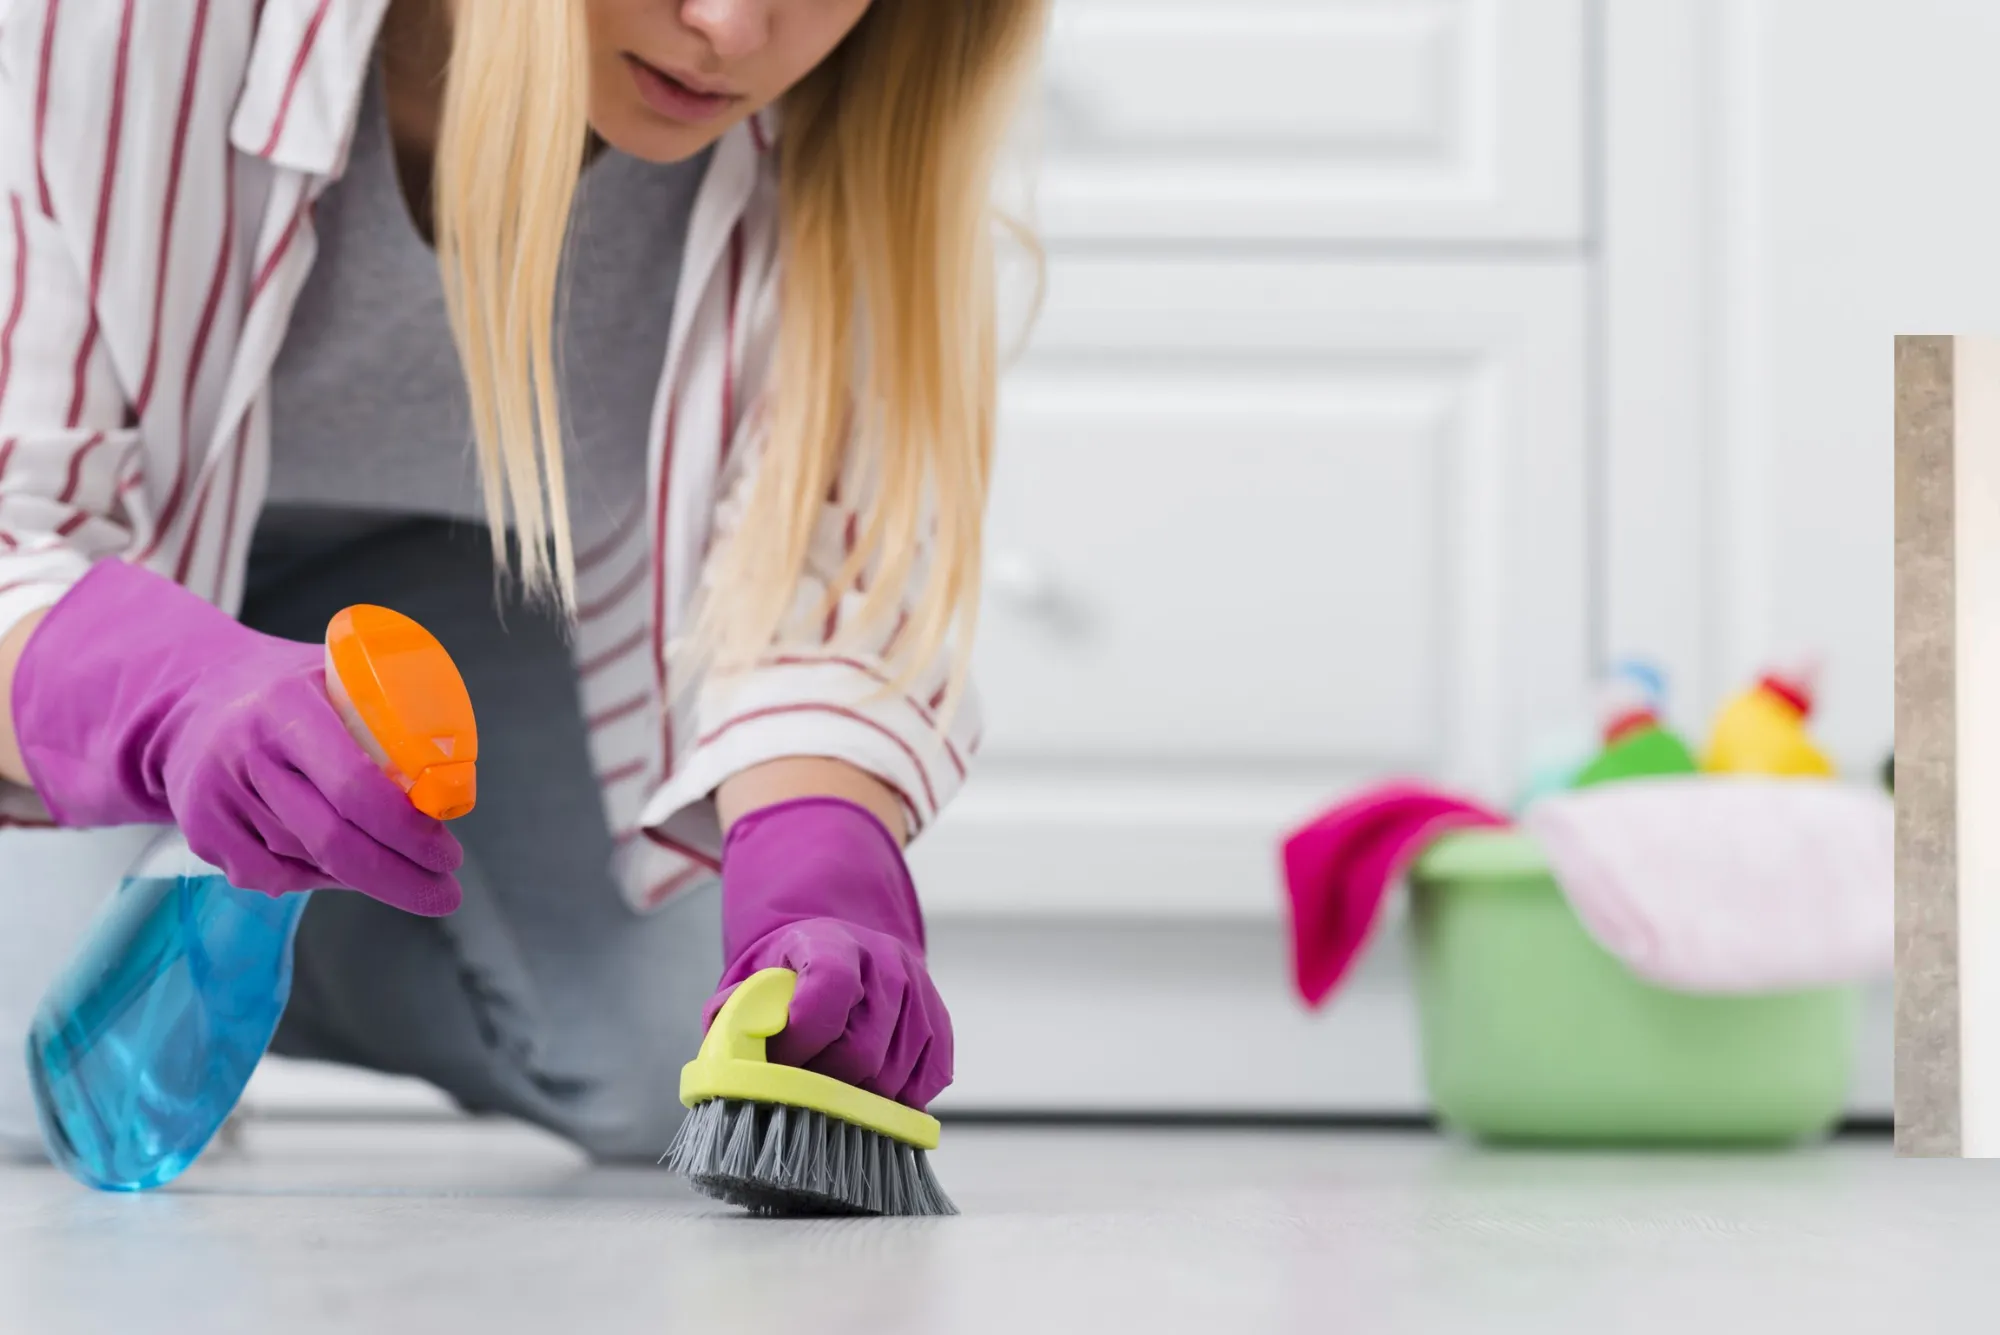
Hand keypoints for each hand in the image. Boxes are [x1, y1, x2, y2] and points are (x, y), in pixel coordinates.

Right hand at [13, 560, 461, 914]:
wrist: (193, 704)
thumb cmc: (292, 693)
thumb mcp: (339, 679)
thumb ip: (392, 717)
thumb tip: (453, 786)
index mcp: (287, 706)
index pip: (354, 786)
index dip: (407, 831)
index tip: (449, 854)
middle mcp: (246, 753)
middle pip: (333, 840)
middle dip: (399, 877)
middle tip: (445, 892)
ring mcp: (217, 797)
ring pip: (309, 861)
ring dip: (365, 875)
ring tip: (401, 867)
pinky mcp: (202, 832)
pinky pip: (275, 876)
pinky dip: (320, 879)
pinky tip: (342, 867)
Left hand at [705, 796, 951, 1108]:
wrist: (843, 948)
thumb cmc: (789, 976)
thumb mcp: (750, 981)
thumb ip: (733, 1014)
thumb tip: (729, 1061)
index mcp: (833, 942)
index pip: (830, 990)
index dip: (801, 1039)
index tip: (776, 1063)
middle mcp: (886, 962)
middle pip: (863, 1049)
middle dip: (824, 1084)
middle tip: (798, 1090)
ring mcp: (920, 993)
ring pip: (894, 1076)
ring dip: (857, 1100)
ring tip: (827, 1094)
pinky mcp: (940, 1024)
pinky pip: (926, 1084)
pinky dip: (895, 1103)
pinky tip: (866, 1094)